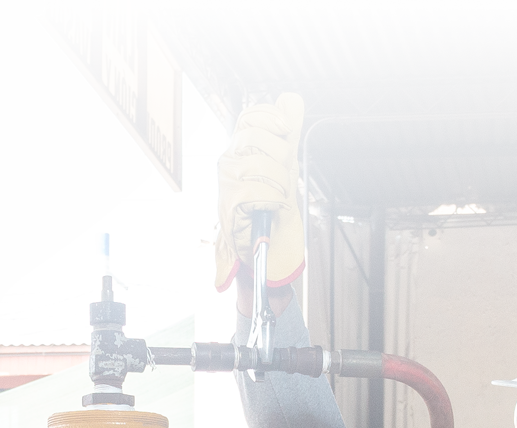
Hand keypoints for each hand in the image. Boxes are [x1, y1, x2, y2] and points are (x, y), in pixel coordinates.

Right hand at [213, 93, 305, 292]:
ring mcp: (226, 181)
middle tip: (282, 177)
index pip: (250, 116)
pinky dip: (272, 201)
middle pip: (256, 137)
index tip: (287, 132)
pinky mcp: (229, 204)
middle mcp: (229, 159)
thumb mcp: (286, 160)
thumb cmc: (275, 200)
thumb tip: (290, 98)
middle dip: (281, 157)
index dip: (272, 119)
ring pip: (260, 166)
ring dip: (280, 185)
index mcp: (240, 146)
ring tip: (278, 197)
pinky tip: (272, 208)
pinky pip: (256, 190)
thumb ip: (288, 129)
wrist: (272, 241)